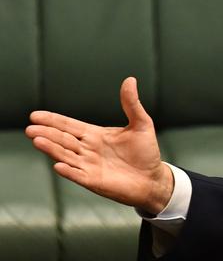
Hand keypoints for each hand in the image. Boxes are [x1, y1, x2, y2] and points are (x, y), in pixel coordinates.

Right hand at [25, 77, 172, 214]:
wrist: (153, 179)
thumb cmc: (146, 152)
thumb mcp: (141, 124)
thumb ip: (132, 104)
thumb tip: (130, 80)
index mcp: (95, 135)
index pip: (70, 126)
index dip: (53, 120)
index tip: (35, 115)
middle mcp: (88, 150)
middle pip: (63, 139)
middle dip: (47, 133)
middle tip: (31, 127)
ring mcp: (89, 166)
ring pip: (66, 155)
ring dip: (52, 149)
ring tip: (37, 140)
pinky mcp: (94, 181)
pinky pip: (78, 175)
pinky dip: (68, 170)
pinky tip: (59, 165)